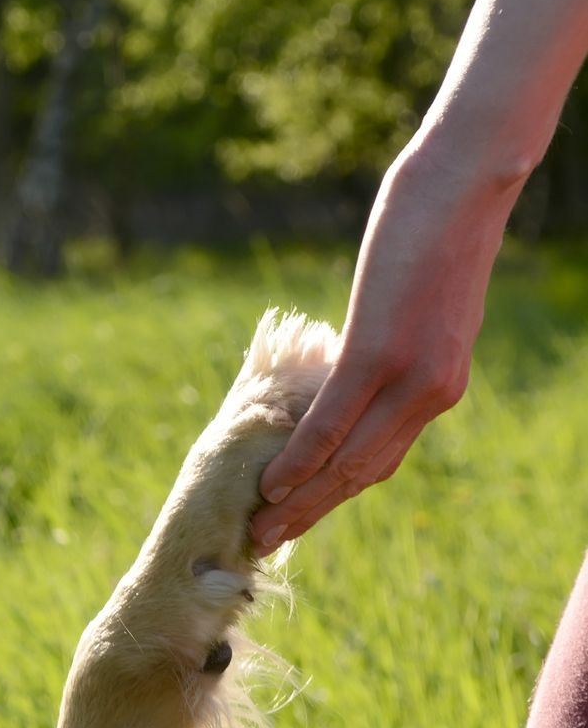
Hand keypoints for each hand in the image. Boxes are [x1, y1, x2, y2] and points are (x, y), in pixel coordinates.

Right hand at [250, 150, 512, 552]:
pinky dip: (299, 458)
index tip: (296, 516)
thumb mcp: (422, 304)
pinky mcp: (379, 354)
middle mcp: (433, 394)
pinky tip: (270, 480)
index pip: (381, 459)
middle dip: (312, 512)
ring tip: (261, 525)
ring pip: (348, 460)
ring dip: (301, 500)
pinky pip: (332, 422)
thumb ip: (398, 343)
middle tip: (267, 540)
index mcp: (441, 385)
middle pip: (363, 473)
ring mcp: (408, 377)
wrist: (465, 187)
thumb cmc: (438, 230)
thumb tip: (357, 362)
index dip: (334, 495)